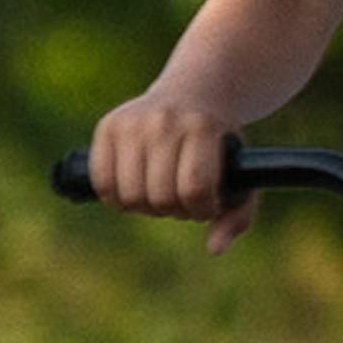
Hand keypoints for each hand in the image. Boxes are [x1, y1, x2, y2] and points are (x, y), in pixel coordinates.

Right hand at [85, 91, 248, 248]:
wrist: (194, 93)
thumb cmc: (219, 144)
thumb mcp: (241, 174)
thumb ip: (238, 216)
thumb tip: (214, 249)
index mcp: (201, 127)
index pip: (194, 189)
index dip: (202, 210)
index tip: (207, 205)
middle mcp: (164, 121)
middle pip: (160, 197)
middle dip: (174, 210)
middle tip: (183, 199)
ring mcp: (132, 122)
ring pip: (129, 196)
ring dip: (146, 207)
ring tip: (161, 192)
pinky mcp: (108, 126)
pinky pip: (101, 182)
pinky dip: (117, 198)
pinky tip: (136, 189)